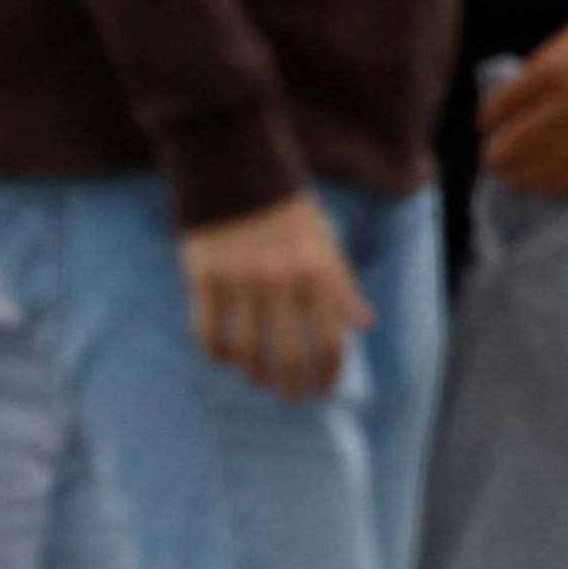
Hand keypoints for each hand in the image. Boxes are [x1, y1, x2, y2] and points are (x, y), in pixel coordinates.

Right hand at [182, 192, 375, 401]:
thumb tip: (365, 325)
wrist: (234, 170)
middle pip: (290, 354)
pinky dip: (217, 353)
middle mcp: (280, 280)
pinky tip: (225, 358)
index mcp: (316, 272)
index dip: (328, 373)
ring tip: (259, 380)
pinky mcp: (202, 277)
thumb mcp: (325, 242)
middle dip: (293, 386)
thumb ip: (342, 286)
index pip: (329, 340)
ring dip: (255, 374)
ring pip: (248, 349)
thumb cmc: (287, 211)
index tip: (322, 390)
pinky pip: (207, 332)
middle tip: (290, 398)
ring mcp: (240, 280)